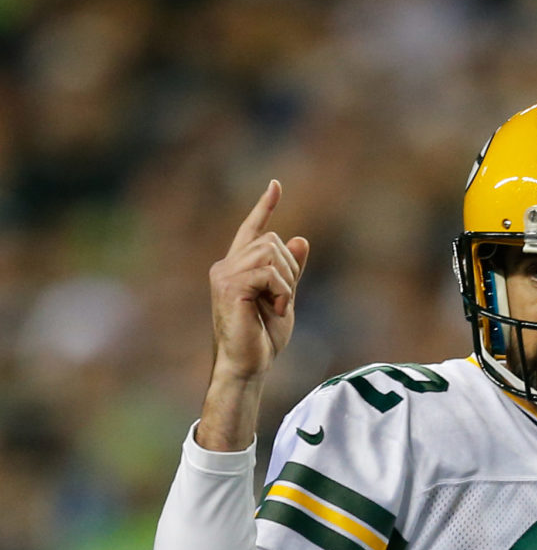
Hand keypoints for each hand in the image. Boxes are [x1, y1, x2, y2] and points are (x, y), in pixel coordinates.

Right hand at [197, 180, 308, 450]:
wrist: (248, 365)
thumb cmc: (262, 338)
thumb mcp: (284, 299)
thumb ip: (290, 271)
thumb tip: (299, 238)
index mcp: (238, 267)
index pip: (252, 229)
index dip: (265, 206)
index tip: (276, 185)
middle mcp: (226, 265)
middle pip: (273, 241)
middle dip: (290, 270)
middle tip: (281, 301)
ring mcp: (225, 274)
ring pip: (272, 255)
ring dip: (286, 284)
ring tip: (276, 307)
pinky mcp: (230, 285)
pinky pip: (270, 273)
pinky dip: (283, 292)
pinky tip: (275, 310)